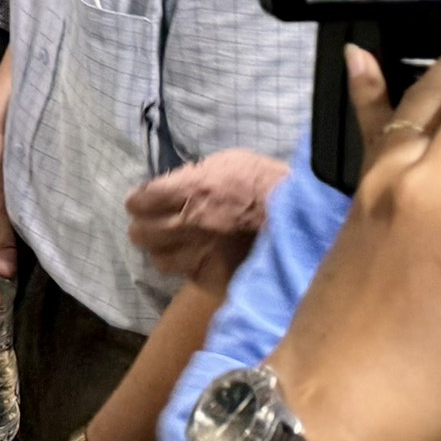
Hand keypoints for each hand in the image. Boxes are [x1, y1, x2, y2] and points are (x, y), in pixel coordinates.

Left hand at [125, 148, 288, 287]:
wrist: (302, 218)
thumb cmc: (266, 182)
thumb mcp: (226, 163)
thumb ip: (194, 176)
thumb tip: (173, 186)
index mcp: (190, 190)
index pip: (141, 201)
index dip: (138, 202)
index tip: (140, 202)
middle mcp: (189, 223)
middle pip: (141, 234)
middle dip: (143, 227)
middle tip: (151, 224)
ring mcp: (202, 254)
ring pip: (159, 259)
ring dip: (162, 251)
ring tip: (172, 245)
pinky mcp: (217, 277)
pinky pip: (187, 275)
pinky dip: (188, 267)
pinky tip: (197, 259)